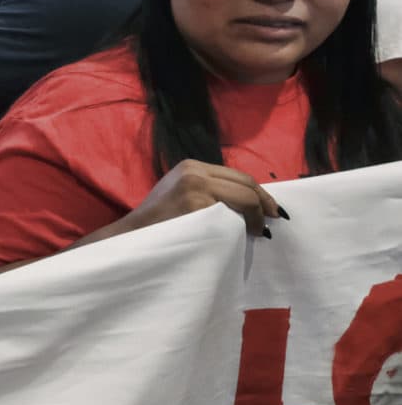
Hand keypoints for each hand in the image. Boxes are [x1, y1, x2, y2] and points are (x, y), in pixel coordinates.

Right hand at [122, 160, 284, 238]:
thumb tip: (247, 203)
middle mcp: (194, 171)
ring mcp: (195, 187)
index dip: (259, 193)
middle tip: (274, 220)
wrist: (130, 239)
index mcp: (190, 166)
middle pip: (245, 183)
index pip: (237, 176)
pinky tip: (248, 236)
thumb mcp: (180, 195)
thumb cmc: (156, 224)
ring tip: (260, 232)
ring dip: (258, 215)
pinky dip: (247, 225)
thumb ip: (207, 191)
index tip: (271, 209)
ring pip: (245, 197)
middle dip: (265, 203)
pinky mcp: (197, 205)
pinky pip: (236, 214)